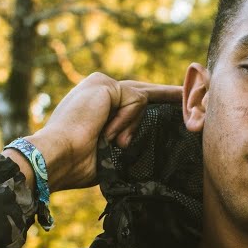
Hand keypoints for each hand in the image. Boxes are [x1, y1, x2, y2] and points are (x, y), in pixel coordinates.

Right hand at [9, 73, 181, 191]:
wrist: (60, 157)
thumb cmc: (77, 163)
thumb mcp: (107, 150)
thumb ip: (123, 138)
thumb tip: (136, 141)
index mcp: (93, 105)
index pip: (129, 99)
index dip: (151, 101)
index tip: (171, 101)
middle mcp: (96, 89)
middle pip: (140, 90)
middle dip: (166, 93)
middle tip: (187, 91)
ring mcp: (100, 84)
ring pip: (140, 100)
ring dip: (130, 125)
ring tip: (110, 140)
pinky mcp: (106, 85)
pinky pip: (136, 102)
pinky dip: (127, 120)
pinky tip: (108, 132)